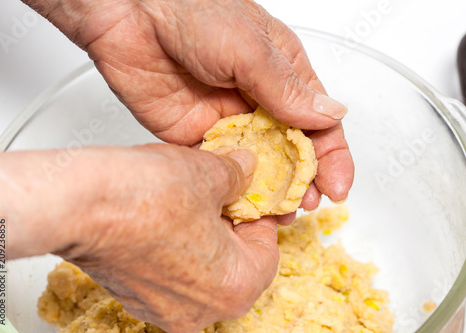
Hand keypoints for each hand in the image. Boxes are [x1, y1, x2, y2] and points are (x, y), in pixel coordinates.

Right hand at [0, 144, 277, 331]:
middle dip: (233, 226)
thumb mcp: (209, 172)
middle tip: (224, 195)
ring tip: (192, 202)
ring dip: (205, 237)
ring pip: (203, 270)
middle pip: (236, 264)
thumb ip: (238, 174)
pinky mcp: (135, 298)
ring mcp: (164, 309)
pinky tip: (165, 219)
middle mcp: (200, 310)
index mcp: (233, 287)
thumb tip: (245, 170)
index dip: (262, 214)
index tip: (253, 195)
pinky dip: (177, 249)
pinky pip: (172, 275)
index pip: (268, 250)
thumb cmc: (141, 197)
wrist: (76, 204)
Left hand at [27, 0, 353, 209]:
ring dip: (268, 192)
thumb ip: (286, 90)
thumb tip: (331, 116)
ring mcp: (225, 122)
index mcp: (281, 75)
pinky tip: (240, 207)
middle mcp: (257, 102)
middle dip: (301, 181)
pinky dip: (231, 190)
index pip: (318, 122)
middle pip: (289, 151)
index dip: (331, 156)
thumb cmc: (193, 9)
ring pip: (256, 166)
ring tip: (277, 215)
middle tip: (304, 205)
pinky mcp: (193, 137)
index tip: (337, 187)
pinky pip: (219, 169)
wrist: (129, 11)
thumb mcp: (250, 48)